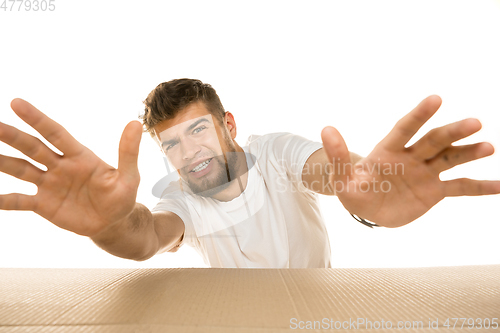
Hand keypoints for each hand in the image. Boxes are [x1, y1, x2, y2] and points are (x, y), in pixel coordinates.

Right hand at [0, 99, 141, 235]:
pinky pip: (19, 201)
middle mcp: (60, 166)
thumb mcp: (128, 177)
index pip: (55, 133)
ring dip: (2, 161)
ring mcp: (49, 185)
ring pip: (20, 170)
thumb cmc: (121, 197)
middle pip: (32, 148)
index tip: (16, 103)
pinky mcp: (44, 205)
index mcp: (79, 156)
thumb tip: (135, 123)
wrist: (113, 223)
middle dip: (11, 136)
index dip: (37, 119)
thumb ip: (127, 152)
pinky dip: (4, 200)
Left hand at [321, 95, 499, 226]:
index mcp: (389, 150)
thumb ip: (338, 157)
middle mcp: (412, 156)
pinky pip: (460, 187)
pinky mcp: (435, 191)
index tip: (436, 99)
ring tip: (488, 147)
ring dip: (469, 152)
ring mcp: (426, 172)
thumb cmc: (354, 189)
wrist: (368, 208)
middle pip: (434, 140)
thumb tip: (326, 129)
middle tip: (475, 123)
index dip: (419, 115)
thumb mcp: (342, 179)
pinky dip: (479, 186)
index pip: (405, 128)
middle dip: (453, 132)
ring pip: (451, 159)